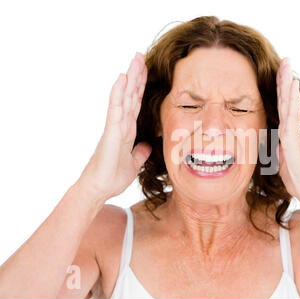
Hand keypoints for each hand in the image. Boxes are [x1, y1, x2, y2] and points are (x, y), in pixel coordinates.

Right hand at [77, 52, 150, 200]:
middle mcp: (121, 124)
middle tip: (141, 55)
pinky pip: (116, 109)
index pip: (136, 104)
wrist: (99, 189)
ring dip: (130, 77)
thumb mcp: (134, 163)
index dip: (141, 87)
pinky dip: (118, 93)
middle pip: (131, 95)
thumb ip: (140, 153)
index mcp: (128, 130)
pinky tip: (122, 78)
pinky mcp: (111, 132)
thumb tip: (147, 146)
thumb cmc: (112, 177)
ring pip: (124, 97)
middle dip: (137, 75)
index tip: (147, 70)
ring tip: (135, 59)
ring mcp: (115, 126)